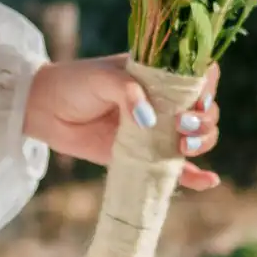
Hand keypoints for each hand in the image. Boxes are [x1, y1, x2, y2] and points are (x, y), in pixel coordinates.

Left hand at [25, 55, 220, 190]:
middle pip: (205, 110)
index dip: (208, 87)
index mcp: (159, 75)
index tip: (199, 98)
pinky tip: (209, 181)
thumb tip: (150, 121)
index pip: (200, 76)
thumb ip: (127, 92)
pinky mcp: (145, 156)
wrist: (46, 110)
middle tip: (183, 125)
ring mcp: (157, 130)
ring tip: (184, 146)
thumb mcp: (101, 78)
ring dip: (203, 142)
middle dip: (205, 119)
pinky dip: (195, 176)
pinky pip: (176, 169)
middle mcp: (165, 102)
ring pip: (197, 137)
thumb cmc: (75, 84)